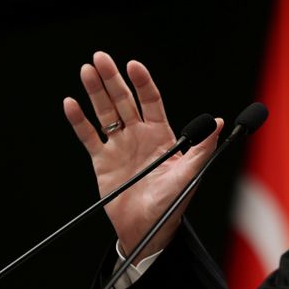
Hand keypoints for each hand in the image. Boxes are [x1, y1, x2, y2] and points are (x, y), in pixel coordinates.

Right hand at [63, 51, 221, 262]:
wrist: (148, 230)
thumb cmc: (172, 203)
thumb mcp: (191, 175)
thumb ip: (202, 148)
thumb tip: (217, 122)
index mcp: (161, 135)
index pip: (151, 101)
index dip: (142, 83)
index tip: (134, 66)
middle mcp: (139, 135)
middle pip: (124, 100)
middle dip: (113, 79)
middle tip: (101, 58)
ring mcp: (119, 146)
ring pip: (105, 112)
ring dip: (95, 92)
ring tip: (87, 71)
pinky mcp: (102, 160)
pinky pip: (89, 136)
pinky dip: (79, 121)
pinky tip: (71, 103)